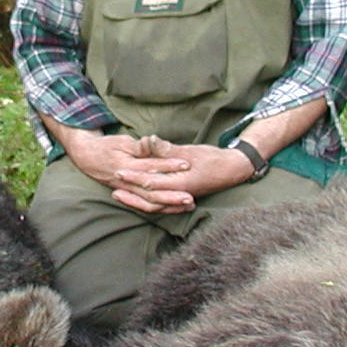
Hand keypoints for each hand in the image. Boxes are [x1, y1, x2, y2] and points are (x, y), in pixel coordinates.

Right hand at [57, 128, 197, 212]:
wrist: (87, 158)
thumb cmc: (107, 147)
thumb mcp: (122, 142)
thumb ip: (139, 146)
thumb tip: (152, 142)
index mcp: (125, 166)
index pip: (149, 167)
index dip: (168, 165)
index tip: (186, 163)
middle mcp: (126, 183)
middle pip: (151, 193)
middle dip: (171, 196)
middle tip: (190, 196)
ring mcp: (128, 191)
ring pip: (149, 203)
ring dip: (169, 205)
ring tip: (189, 205)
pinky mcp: (130, 195)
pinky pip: (146, 205)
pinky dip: (162, 208)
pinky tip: (177, 208)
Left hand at [105, 135, 257, 212]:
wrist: (233, 170)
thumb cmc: (213, 158)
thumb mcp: (190, 151)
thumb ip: (168, 149)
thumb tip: (150, 141)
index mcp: (181, 182)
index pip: (151, 182)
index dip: (133, 177)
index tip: (119, 171)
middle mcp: (180, 194)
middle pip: (149, 199)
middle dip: (130, 193)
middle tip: (113, 186)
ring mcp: (181, 198)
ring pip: (155, 206)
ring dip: (136, 201)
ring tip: (120, 195)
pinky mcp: (182, 198)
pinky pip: (163, 206)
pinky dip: (149, 204)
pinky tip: (139, 200)